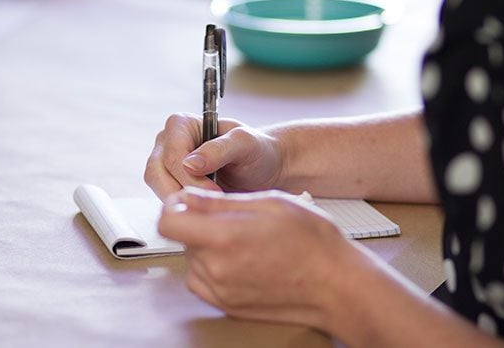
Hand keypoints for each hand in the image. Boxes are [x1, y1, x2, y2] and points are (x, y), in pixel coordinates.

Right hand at [144, 113, 284, 200]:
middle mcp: (167, 142)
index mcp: (180, 124)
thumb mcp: (245, 144)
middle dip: (183, 192)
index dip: (190, 177)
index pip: (171, 155)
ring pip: (158, 189)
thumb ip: (219, 149)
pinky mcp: (171, 184)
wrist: (264, 168)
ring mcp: (166, 164)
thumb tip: (190, 163)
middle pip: (156, 173)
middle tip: (211, 202)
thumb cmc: (256, 150)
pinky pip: (167, 200)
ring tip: (212, 204)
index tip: (215, 192)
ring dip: (183, 201)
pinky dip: (185, 207)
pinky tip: (206, 207)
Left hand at [158, 187, 357, 327]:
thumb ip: (220, 202)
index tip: (188, 202)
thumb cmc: (313, 240)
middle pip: (182, 239)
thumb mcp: (269, 203)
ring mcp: (221, 292)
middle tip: (232, 219)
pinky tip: (241, 259)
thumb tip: (186, 198)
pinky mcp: (228, 307)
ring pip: (193, 260)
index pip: (167, 223)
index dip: (173, 207)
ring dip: (207, 247)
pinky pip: (204, 282)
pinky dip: (213, 269)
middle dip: (198, 224)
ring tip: (243, 240)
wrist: (336, 284)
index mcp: (224, 238)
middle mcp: (217, 269)